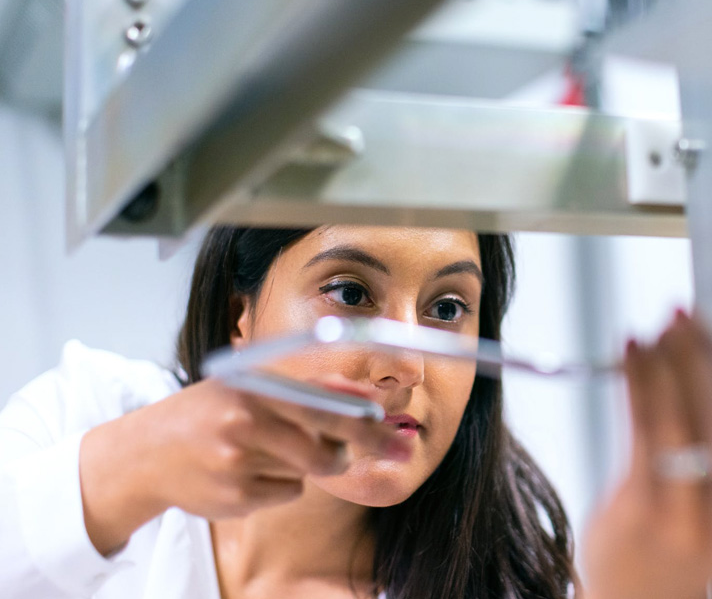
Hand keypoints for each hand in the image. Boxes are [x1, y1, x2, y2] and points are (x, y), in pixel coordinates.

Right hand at [79, 374, 394, 554]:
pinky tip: (250, 471)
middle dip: (364, 449)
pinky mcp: (234, 497)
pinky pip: (288, 492)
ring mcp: (238, 463)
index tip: (395, 428)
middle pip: (325, 447)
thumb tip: (365, 394)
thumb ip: (307, 387)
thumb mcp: (250, 385)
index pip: (324, 405)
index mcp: (253, 386)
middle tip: (396, 450)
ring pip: (309, 470)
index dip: (366, 420)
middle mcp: (245, 421)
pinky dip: (282, 483)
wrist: (144, 454)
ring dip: (308, 462)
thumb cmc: (211, 412)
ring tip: (275, 448)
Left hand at [583, 312, 711, 598]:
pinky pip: (642, 431)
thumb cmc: (700, 521)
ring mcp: (696, 520)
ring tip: (664, 323)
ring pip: (687, 422)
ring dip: (673, 360)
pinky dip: (638, 380)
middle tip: (701, 310)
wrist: (644, 593)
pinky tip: (632, 349)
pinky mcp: (644, 514)